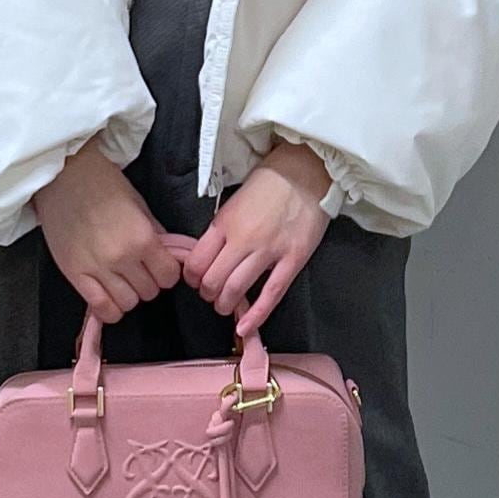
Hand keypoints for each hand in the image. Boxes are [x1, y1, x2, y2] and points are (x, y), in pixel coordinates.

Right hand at [32, 138, 182, 323]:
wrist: (61, 174)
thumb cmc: (102, 183)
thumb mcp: (139, 204)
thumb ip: (155, 233)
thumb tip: (167, 256)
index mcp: (142, 238)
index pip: (169, 277)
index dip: (166, 272)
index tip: (159, 266)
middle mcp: (122, 258)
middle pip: (149, 292)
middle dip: (147, 282)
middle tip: (138, 268)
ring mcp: (97, 269)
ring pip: (128, 304)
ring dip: (128, 294)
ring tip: (121, 279)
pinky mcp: (75, 274)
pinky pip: (101, 308)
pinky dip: (110, 308)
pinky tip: (109, 295)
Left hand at [182, 139, 334, 336]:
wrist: (306, 170)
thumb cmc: (269, 182)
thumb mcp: (234, 201)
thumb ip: (222, 229)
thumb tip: (211, 254)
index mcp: (224, 223)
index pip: (197, 262)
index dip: (193, 278)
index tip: (197, 281)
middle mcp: (242, 239)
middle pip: (213, 280)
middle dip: (208, 295)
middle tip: (212, 296)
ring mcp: (268, 251)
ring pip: (236, 290)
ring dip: (225, 305)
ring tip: (226, 306)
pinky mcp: (292, 260)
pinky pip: (271, 294)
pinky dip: (256, 315)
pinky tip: (245, 328)